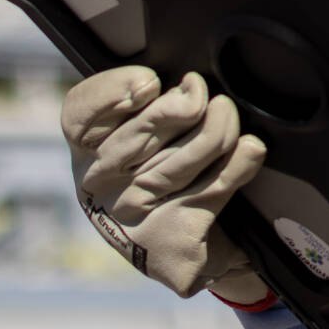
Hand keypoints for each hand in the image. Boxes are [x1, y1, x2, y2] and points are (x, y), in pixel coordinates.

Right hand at [59, 66, 272, 303]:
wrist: (201, 247)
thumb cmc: (171, 178)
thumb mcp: (150, 138)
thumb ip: (155, 107)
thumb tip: (188, 86)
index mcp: (87, 153)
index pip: (79, 116)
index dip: (110, 93)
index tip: (150, 82)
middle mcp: (100, 187)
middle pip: (139, 135)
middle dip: (179, 108)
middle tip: (200, 92)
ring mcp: (132, 218)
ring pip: (178, 164)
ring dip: (215, 131)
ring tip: (226, 112)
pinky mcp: (169, 243)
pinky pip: (210, 191)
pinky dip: (237, 166)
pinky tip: (250, 149)